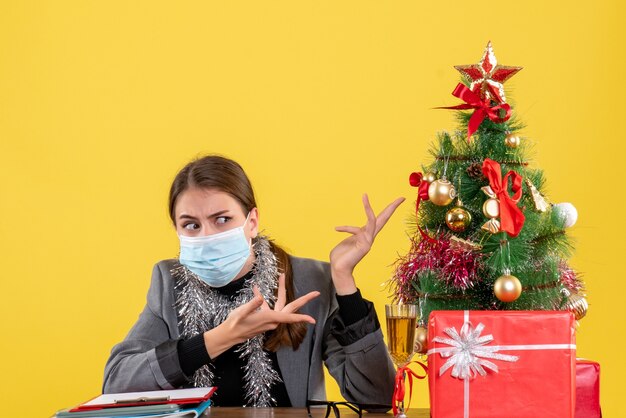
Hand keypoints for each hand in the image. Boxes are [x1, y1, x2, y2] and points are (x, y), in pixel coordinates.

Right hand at [204, 274, 319, 357]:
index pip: (289, 317)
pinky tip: (256, 290)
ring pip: (281, 305)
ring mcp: (269, 320)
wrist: (228, 335)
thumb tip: (260, 296)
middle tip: (316, 293)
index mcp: (269, 318)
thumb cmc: (235, 324)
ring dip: (282, 291)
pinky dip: (264, 298)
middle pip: (291, 308)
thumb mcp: (241, 312)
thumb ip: (251, 304)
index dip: (301, 318)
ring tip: (281, 277)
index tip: (313, 320)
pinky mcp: (264, 318)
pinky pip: (269, 306)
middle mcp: (272, 320)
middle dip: (303, 300)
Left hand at [330, 194, 404, 294]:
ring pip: (373, 220)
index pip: (380, 219)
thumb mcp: (348, 240)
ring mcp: (369, 241)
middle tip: (401, 197)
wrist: (339, 270)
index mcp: (367, 234)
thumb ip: (353, 233)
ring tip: (364, 196)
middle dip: (392, 207)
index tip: (399, 199)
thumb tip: (357, 229)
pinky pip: (357, 230)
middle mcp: (371, 236)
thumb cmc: (341, 256)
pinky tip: (337, 228)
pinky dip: (347, 228)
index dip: (389, 209)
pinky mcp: (364, 245)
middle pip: (384, 219)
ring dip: (367, 207)